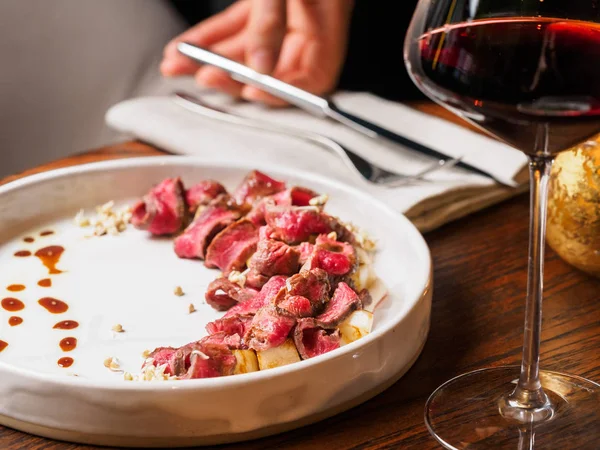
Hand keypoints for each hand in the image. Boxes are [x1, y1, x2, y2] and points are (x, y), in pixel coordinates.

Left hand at [161, 0, 353, 105]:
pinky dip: (210, 39)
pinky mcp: (263, 11)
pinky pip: (235, 31)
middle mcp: (306, 30)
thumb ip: (269, 22)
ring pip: (246, 52)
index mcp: (326, 27)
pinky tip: (184, 46)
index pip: (310, 77)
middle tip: (201, 76)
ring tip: (176, 63)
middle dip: (231, 75)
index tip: (251, 93)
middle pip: (271, 69)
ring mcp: (284, 21)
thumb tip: (259, 66)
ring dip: (210, 59)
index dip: (282, 91)